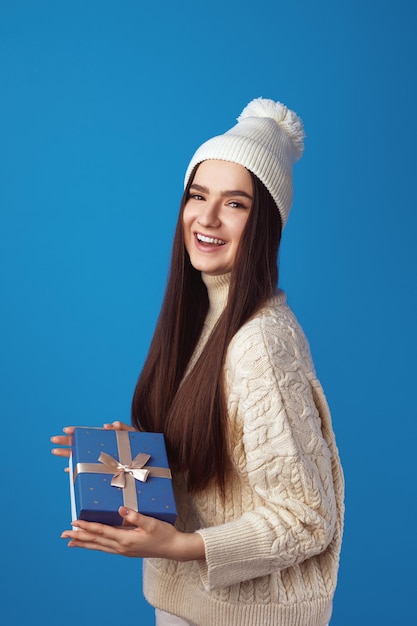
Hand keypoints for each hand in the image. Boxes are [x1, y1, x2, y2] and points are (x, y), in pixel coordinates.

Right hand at [50, 421, 136, 469]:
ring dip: (68, 454)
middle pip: (80, 444)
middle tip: (54, 440)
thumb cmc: (140, 445)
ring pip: (80, 456)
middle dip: (67, 442)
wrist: (147, 462)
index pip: (88, 434)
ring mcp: (100, 459)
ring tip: (55, 451)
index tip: (66, 430)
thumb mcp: (133, 434)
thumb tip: (110, 425)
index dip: (77, 432)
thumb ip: (123, 428)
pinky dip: (77, 469)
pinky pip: (87, 469)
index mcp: (105, 438)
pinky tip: (68, 470)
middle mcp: (99, 448)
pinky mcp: (102, 470)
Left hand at [61, 506, 205, 561]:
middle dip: (79, 537)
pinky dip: (95, 546)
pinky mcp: (126, 550)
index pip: (101, 531)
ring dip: (84, 543)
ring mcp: (123, 550)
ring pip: (98, 546)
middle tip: (63, 535)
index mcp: (125, 539)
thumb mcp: (151, 523)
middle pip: (95, 541)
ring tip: (70, 543)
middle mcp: (121, 546)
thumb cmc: (164, 533)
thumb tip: (121, 509)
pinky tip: (91, 544)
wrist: (173, 548)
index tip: (74, 523)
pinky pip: (105, 548)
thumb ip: (136, 516)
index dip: (86, 526)